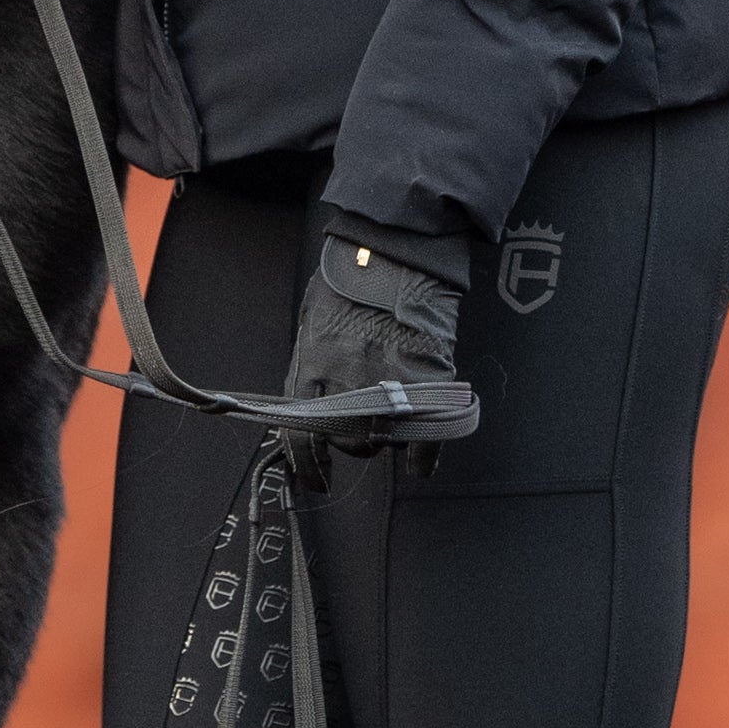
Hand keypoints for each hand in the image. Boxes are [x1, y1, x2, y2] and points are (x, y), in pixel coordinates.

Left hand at [284, 234, 475, 483]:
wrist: (394, 249)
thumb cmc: (348, 278)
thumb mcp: (311, 321)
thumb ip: (309, 366)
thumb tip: (307, 406)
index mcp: (312, 364)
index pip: (300, 435)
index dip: (308, 466)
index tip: (317, 478)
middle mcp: (347, 380)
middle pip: (346, 441)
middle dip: (350, 440)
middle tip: (359, 423)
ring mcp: (390, 382)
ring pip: (385, 439)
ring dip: (385, 437)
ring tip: (390, 415)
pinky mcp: (428, 380)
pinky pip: (426, 436)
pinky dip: (425, 454)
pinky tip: (421, 464)